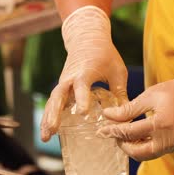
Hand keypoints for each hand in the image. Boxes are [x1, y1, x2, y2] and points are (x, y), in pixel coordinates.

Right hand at [40, 6, 127, 141]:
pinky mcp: (62, 87)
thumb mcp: (117, 71)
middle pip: (59, 96)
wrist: (86, 37)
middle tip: (53, 130)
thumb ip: (121, 93)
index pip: (81, 85)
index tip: (84, 112)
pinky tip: (48, 133)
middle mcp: (70, 77)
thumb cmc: (105, 54)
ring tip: (46, 137)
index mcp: (85, 71)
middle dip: (55, 113)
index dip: (82, 98)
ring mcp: (63, 82)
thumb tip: (128, 117)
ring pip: (53, 101)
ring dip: (48, 119)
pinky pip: (53, 103)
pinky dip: (49, 116)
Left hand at [97, 69, 173, 160]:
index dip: (113, 132)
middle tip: (114, 134)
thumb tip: (108, 115)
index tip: (101, 130)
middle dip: (122, 145)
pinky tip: (140, 136)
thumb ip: (129, 108)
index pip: (129, 133)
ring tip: (125, 136)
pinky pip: (158, 151)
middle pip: (138, 152)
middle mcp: (170, 139)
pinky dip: (147, 146)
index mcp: (161, 124)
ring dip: (134, 148)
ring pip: (148, 155)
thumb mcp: (151, 95)